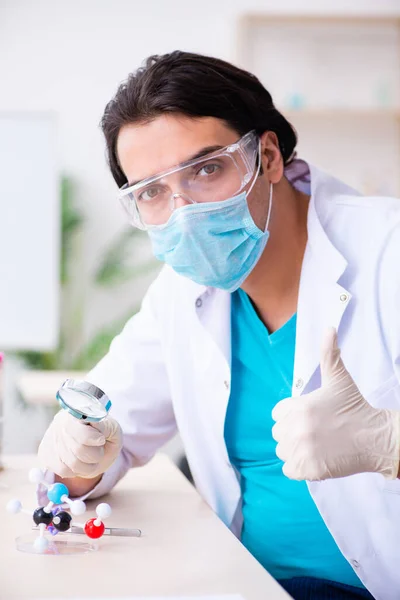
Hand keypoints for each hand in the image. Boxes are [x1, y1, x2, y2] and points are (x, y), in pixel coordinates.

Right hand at [38, 410, 122, 478]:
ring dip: (88, 466)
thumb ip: (106, 426)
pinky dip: (76, 471)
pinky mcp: (45, 454)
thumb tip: (95, 421)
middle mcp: (61, 423)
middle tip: (99, 450)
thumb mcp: (112, 429)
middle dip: (95, 454)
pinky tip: (80, 462)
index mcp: (78, 412)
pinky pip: (63, 470)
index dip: (92, 437)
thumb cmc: (105, 436)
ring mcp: (51, 439)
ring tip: (91, 458)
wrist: (93, 445)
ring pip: (72, 463)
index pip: (79, 428)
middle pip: (78, 449)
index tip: (101, 440)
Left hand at [271, 327, 399, 480]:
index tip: (310, 416)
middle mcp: (297, 429)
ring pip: (283, 451)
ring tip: (316, 444)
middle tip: (315, 431)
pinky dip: (299, 467)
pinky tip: (315, 458)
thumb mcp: (339, 379)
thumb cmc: (355, 407)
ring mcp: (303, 451)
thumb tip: (328, 329)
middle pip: (278, 433)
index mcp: (299, 407)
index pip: (278, 414)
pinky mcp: (309, 470)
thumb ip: (329, 354)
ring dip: (295, 450)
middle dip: (292, 432)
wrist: (375, 438)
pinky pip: (288, 470)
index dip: (292, 415)